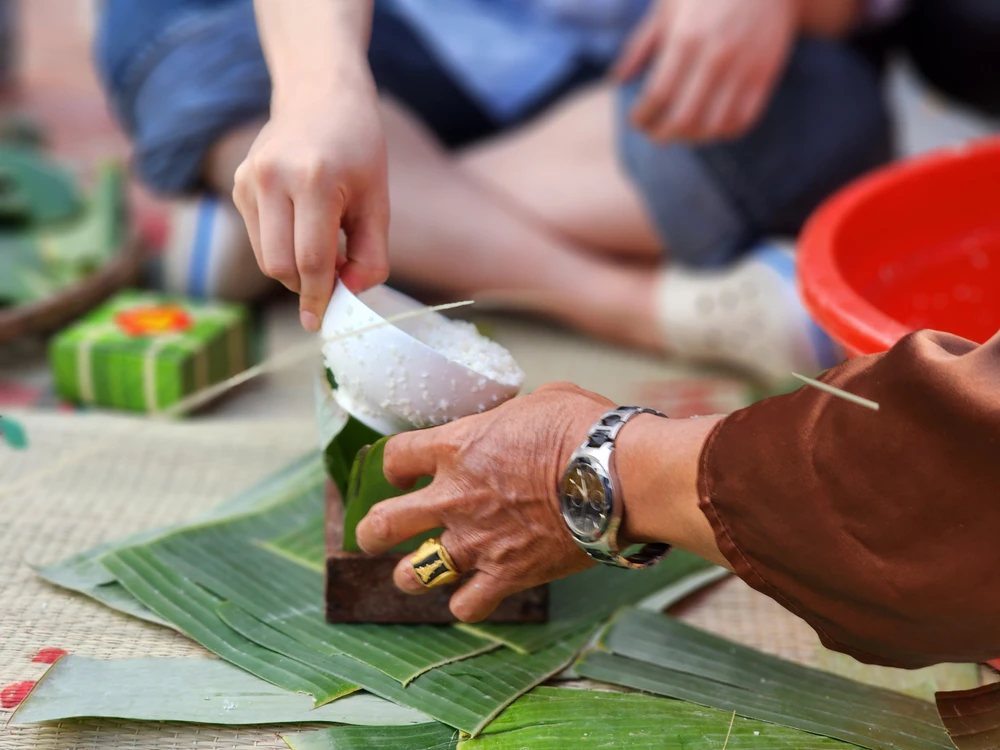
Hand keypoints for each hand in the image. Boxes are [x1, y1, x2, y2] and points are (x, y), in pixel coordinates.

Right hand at [233, 64, 389, 331]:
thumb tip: (351, 294)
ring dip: (293, 268)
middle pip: (280, 266)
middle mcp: (272, 178)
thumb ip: (371, 254)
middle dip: (305, 285)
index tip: (323, 321)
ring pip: (265, 256)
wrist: (320, 95)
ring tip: (324, 245)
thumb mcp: (377, 201)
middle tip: (334, 280)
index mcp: (313, 180)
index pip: (311, 260)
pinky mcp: (238, 185)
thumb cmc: (358, 149)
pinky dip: (281, 247)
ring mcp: (249, 180)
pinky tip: (303, 226)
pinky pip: (258, 237)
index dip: (320, 297)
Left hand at [355, 383, 612, 621]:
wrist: (616, 476)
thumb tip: (524, 418)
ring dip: (410, 575)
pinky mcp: (506, 575)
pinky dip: (466, 603)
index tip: (402, 474)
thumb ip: (516, 415)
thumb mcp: (543, 401)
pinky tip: (473, 595)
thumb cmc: (584, 430)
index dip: (393, 466)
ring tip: (418, 572)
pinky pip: (466, 606)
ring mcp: (476, 541)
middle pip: (383, 524)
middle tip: (375, 534)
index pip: (395, 457)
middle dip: (372, 532)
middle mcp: (454, 497)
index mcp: (457, 448)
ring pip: (413, 574)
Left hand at [615, 0, 796, 142]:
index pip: (658, 96)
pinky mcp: (765, 74)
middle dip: (661, 134)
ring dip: (691, 138)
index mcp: (686, 38)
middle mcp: (715, 57)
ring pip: (713, 127)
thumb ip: (640, 46)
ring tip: (680, 131)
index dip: (642, 117)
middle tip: (653, 132)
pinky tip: (709, 126)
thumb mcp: (667, 7)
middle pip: (683, 119)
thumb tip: (617, 80)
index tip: (636, 119)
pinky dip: (722, 132)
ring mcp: (743, 68)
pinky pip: (743, 121)